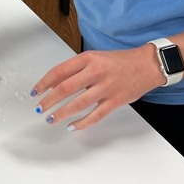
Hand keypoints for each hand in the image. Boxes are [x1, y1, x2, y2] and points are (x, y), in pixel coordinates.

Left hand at [31, 46, 161, 129]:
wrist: (147, 64)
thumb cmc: (120, 61)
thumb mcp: (96, 57)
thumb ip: (78, 69)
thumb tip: (57, 84)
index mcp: (88, 59)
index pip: (59, 71)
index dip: (44, 83)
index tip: (36, 92)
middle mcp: (95, 72)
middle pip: (65, 88)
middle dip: (49, 101)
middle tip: (40, 108)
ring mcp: (105, 88)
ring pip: (77, 104)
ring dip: (61, 113)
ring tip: (51, 119)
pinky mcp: (115, 101)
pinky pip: (94, 115)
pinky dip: (82, 123)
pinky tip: (72, 126)